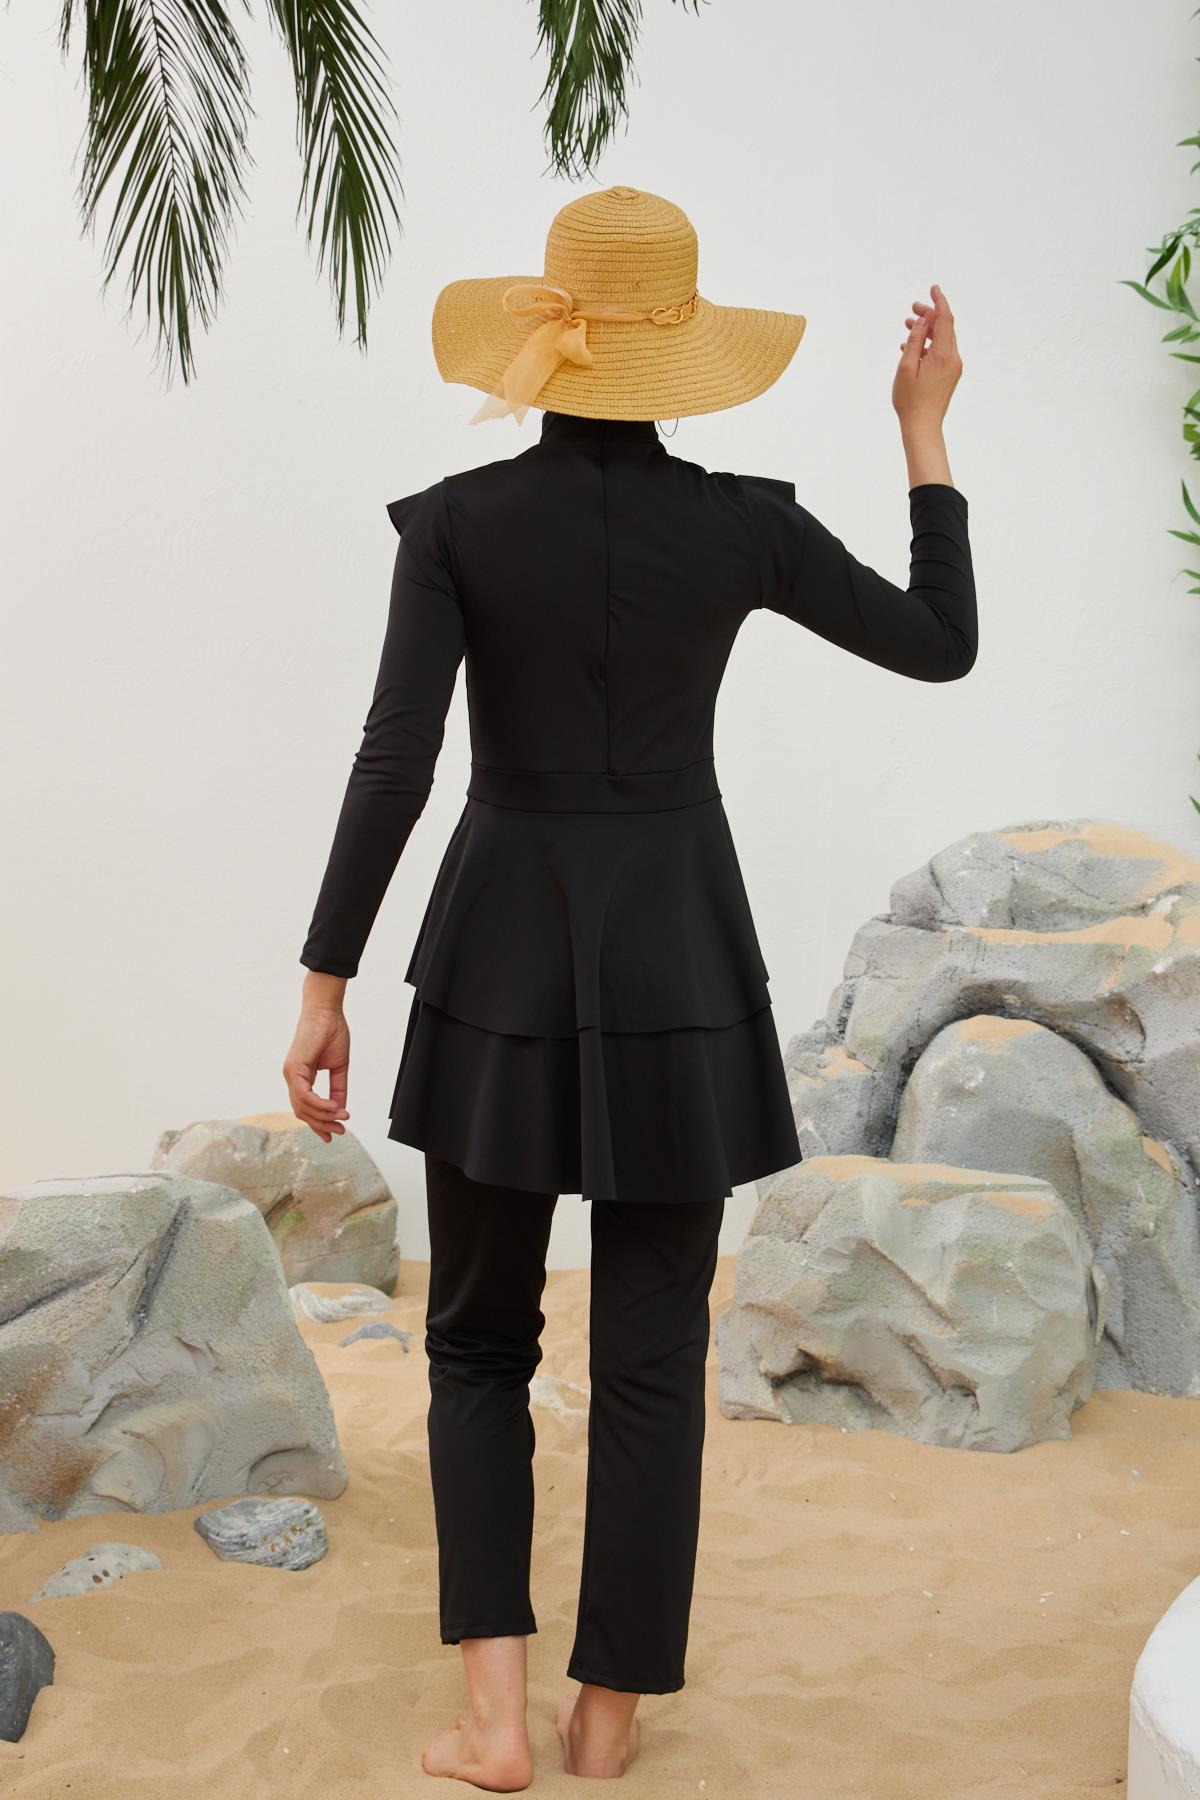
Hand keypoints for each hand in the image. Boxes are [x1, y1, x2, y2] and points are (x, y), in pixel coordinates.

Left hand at [283, 1003, 350, 1142]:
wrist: (327, 1012)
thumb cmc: (332, 1033)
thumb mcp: (338, 1067)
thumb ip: (338, 1088)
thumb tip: (340, 1109)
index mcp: (301, 1078)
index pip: (306, 1108)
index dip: (319, 1123)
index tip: (334, 1133)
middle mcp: (292, 1078)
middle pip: (303, 1112)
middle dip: (322, 1125)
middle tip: (340, 1131)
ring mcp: (290, 1074)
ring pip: (302, 1107)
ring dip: (323, 1116)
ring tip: (342, 1118)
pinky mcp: (293, 1068)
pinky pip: (304, 1095)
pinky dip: (319, 1104)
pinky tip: (334, 1107)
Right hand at [892, 283, 961, 436]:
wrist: (923, 426)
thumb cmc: (911, 401)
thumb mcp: (906, 367)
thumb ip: (914, 341)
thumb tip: (922, 322)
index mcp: (943, 355)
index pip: (945, 320)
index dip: (939, 302)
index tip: (934, 288)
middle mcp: (953, 359)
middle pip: (945, 328)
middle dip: (930, 315)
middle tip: (912, 309)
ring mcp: (953, 367)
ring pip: (942, 340)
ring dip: (927, 331)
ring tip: (909, 325)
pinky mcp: (950, 375)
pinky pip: (941, 352)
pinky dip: (928, 345)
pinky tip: (912, 346)